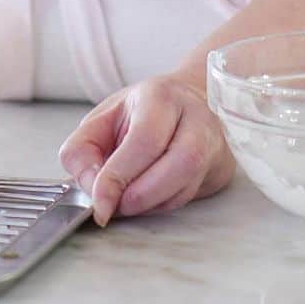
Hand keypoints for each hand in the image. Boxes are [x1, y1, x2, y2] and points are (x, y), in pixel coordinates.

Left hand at [57, 73, 235, 226]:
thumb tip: (90, 187)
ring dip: (151, 205)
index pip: (143, 140)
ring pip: (188, 185)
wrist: (186, 103)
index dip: (119, 176)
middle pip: (178, 164)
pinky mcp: (221, 168)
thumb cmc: (140, 112)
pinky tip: (146, 200)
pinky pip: (192, 196)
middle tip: (115, 207)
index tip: (100, 204)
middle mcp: (196, 117)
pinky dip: (163, 205)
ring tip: (126, 203)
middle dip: (140, 195)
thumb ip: (83, 149)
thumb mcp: (102, 119)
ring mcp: (214, 143)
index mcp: (160, 97)